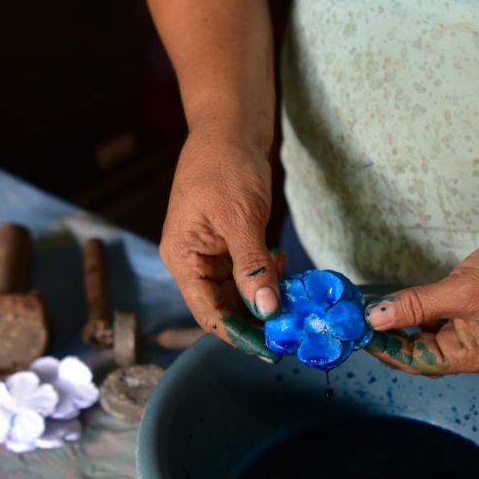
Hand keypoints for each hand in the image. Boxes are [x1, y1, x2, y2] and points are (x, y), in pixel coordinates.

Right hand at [159, 128, 282, 360]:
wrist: (229, 127)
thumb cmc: (226, 165)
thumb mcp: (240, 217)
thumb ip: (252, 265)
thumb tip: (267, 310)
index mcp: (183, 258)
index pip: (208, 313)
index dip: (238, 336)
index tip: (271, 351)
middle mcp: (194, 262)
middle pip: (225, 307)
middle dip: (258, 320)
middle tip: (293, 331)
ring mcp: (212, 254)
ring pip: (240, 293)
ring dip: (267, 298)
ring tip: (295, 301)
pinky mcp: (231, 245)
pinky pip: (249, 273)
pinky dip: (268, 277)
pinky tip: (285, 270)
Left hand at [363, 213, 478, 374]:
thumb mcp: (461, 291)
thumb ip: (416, 306)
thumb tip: (375, 317)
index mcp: (474, 354)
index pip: (419, 361)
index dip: (386, 348)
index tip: (356, 333)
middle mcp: (470, 343)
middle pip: (418, 348)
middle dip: (387, 335)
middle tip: (352, 320)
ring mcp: (470, 321)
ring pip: (423, 327)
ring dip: (396, 318)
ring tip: (363, 308)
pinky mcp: (468, 298)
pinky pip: (432, 307)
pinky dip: (411, 303)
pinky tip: (389, 297)